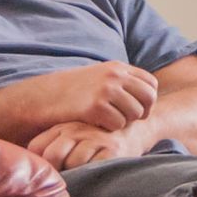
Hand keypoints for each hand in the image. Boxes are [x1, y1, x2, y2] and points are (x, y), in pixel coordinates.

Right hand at [21, 61, 157, 131]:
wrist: (45, 97)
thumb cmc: (74, 92)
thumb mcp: (100, 77)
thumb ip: (123, 82)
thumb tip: (149, 95)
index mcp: (118, 67)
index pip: (151, 84)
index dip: (147, 100)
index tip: (137, 109)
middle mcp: (114, 75)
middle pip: (148, 98)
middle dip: (141, 113)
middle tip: (126, 119)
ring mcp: (106, 90)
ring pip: (134, 113)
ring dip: (124, 122)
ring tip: (107, 120)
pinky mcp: (96, 106)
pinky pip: (118, 124)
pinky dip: (109, 128)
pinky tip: (97, 123)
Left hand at [29, 121, 150, 169]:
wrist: (132, 130)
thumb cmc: (94, 141)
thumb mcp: (71, 138)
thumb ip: (50, 149)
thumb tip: (27, 177)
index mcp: (61, 127)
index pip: (37, 147)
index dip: (36, 165)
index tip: (42, 177)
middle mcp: (77, 129)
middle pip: (53, 155)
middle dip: (54, 173)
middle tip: (61, 184)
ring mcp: (95, 138)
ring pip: (74, 162)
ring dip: (76, 174)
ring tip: (82, 177)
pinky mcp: (113, 149)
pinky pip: (95, 166)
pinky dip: (93, 174)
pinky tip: (96, 174)